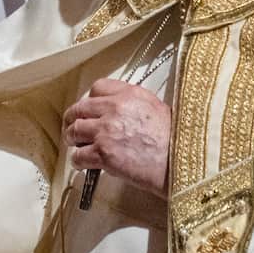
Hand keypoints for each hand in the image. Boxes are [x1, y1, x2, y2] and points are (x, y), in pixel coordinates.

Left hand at [63, 78, 170, 197]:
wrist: (181, 162)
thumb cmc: (175, 139)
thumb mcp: (155, 108)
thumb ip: (132, 104)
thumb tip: (115, 112)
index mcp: (129, 94)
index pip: (97, 88)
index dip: (91, 101)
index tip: (92, 110)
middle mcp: (114, 108)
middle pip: (79, 108)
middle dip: (74, 119)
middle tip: (74, 129)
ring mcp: (106, 131)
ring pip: (74, 131)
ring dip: (73, 139)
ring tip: (78, 146)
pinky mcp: (103, 154)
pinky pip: (78, 156)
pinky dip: (78, 161)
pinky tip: (84, 164)